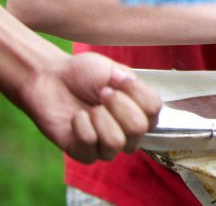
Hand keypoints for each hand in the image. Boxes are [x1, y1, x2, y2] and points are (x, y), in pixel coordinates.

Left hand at [22, 51, 161, 163]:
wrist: (52, 79)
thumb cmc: (85, 73)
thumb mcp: (115, 70)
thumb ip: (133, 83)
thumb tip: (132, 87)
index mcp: (141, 109)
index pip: (154, 110)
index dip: (136, 93)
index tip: (117, 80)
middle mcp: (129, 131)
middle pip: (139, 129)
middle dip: (118, 106)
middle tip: (101, 93)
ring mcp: (107, 146)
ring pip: (116, 143)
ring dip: (100, 119)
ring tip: (90, 108)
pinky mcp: (84, 154)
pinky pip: (90, 145)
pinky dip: (81, 125)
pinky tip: (76, 117)